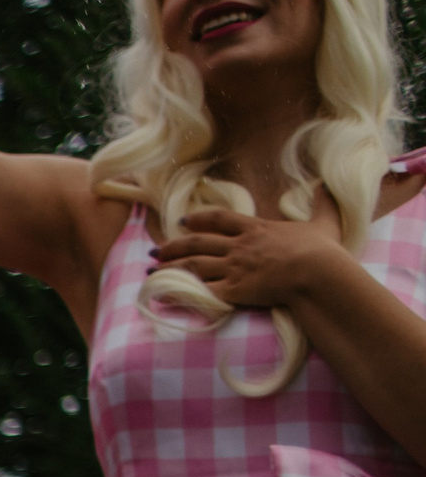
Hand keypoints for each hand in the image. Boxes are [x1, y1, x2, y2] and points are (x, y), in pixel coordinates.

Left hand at [152, 208, 350, 309]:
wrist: (317, 273)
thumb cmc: (323, 251)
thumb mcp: (324, 223)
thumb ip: (323, 203)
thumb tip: (326, 183)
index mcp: (256, 229)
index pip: (221, 220)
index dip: (200, 220)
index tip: (184, 221)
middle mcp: (239, 247)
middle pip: (198, 243)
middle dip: (173, 246)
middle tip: (154, 250)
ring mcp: (234, 268)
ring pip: (193, 265)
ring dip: (169, 267)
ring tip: (151, 270)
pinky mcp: (233, 290)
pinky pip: (200, 290)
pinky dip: (178, 291)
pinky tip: (162, 293)